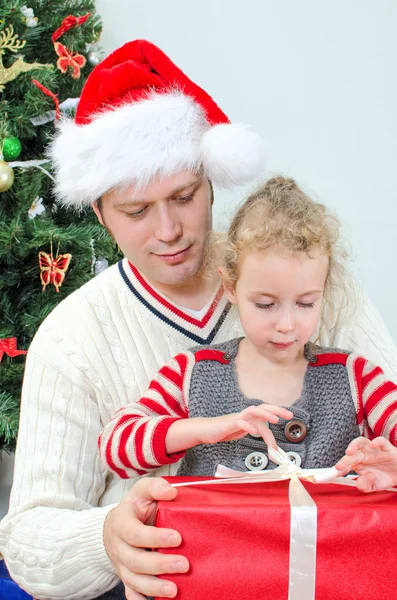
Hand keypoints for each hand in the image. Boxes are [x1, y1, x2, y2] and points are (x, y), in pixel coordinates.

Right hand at [103, 477, 187, 598]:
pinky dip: (140, 599)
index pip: (135, 533)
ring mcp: (122, 564)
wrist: (115, 526)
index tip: (177, 538)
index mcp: (122, 523)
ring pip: (133, 580)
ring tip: (174, 590)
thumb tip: (172, 492)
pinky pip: (130, 591)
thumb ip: (155, 488)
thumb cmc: (134, 508)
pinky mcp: (126, 576)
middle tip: (184, 565)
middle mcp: (119, 546)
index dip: (155, 537)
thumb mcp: (141, 491)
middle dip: (160, 564)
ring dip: (154, 587)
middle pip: (136, 561)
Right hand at [199, 405, 293, 448]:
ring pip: (252, 411)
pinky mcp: (228, 424)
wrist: (204, 430)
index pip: (266, 411)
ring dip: (265, 414)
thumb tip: (267, 436)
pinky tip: (252, 431)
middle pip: (262, 407)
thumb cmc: (222, 430)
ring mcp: (236, 418)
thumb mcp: (242, 431)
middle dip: (276, 410)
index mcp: (249, 416)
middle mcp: (244, 415)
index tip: (290, 416)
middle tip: (288, 415)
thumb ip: (253, 430)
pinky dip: (247, 426)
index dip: (278, 411)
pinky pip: (238, 422)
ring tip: (275, 420)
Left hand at [335, 436, 396, 492]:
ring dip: (354, 445)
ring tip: (349, 452)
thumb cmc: (384, 477)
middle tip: (338, 467)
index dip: (338, 469)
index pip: (346, 464)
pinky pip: (381, 441)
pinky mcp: (386, 447)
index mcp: (358, 464)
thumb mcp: (374, 486)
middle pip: (352, 454)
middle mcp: (364, 455)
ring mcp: (373, 450)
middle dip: (344, 460)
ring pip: (361, 441)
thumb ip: (365, 486)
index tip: (332, 474)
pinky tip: (374, 445)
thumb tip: (361, 481)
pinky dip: (377, 442)